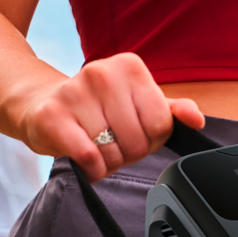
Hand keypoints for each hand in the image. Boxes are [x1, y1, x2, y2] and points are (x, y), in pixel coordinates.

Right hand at [12, 53, 205, 182]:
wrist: (41, 104)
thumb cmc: (97, 108)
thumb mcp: (138, 103)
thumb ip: (170, 111)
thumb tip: (196, 120)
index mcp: (130, 67)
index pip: (161, 124)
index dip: (151, 140)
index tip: (134, 133)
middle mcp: (102, 73)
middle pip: (138, 140)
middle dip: (129, 153)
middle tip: (113, 143)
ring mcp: (74, 92)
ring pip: (113, 152)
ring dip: (108, 162)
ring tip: (96, 148)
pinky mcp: (52, 116)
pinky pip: (89, 158)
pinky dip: (93, 170)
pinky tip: (86, 161)